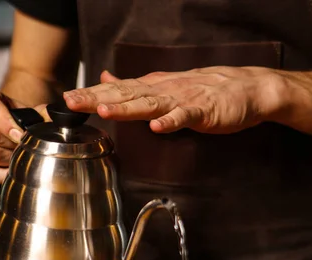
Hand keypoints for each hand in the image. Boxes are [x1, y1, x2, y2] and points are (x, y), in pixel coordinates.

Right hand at [0, 88, 46, 184]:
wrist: (12, 138)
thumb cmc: (22, 124)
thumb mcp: (33, 113)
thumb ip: (44, 113)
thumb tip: (53, 118)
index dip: (6, 123)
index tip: (21, 135)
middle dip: (14, 145)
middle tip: (25, 149)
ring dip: (10, 160)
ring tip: (19, 158)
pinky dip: (0, 175)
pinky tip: (10, 172)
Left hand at [64, 66, 281, 133]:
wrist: (245, 88)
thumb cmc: (205, 91)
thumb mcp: (163, 85)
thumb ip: (134, 86)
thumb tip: (105, 79)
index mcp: (152, 88)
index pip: (116, 91)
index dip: (90, 95)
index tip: (66, 101)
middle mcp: (162, 91)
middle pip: (125, 95)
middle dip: (97, 99)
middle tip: (71, 103)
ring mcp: (182, 100)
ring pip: (150, 104)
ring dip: (127, 109)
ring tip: (104, 112)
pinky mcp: (203, 111)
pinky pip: (185, 117)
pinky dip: (171, 121)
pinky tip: (157, 127)